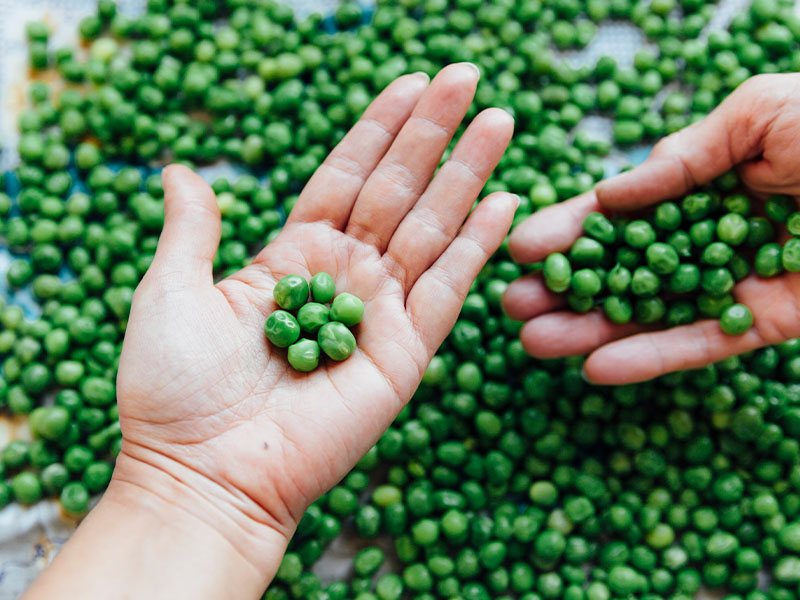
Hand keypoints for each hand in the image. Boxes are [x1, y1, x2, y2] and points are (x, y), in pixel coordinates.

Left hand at [110, 64, 514, 587]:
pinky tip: (502, 202)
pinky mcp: (403, 355)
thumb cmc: (176, 389)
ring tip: (500, 119)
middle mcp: (342, 277)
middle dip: (433, 131)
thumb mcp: (172, 291)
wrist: (204, 474)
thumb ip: (193, 229)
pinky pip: (446, 291)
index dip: (377, 129)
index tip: (409, 82)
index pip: (345, 176)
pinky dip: (476, 247)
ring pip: (431, 228)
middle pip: (398, 190)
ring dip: (467, 173)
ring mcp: (378, 314)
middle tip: (468, 76)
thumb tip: (183, 170)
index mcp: (291, 256)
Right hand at [504, 73, 799, 384]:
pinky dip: (653, 357)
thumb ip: (684, 155)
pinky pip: (704, 343)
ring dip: (591, 329)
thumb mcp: (760, 112)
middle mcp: (713, 234)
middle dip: (566, 287)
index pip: (624, 211)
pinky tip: (598, 368)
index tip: (522, 247)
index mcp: (708, 181)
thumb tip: (612, 195)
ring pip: (652, 312)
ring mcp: (738, 281)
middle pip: (626, 268)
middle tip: (510, 304)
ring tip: (533, 341)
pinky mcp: (769, 324)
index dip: (572, 230)